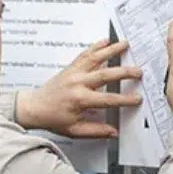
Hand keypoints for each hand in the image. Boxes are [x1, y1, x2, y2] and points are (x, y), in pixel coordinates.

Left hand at [15, 40, 141, 137]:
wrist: (33, 107)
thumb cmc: (52, 118)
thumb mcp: (74, 130)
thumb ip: (95, 131)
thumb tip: (113, 132)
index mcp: (80, 100)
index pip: (108, 99)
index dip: (124, 99)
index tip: (137, 98)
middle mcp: (78, 83)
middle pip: (105, 74)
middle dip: (124, 72)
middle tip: (138, 71)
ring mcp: (74, 73)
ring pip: (95, 58)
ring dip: (111, 50)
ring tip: (125, 44)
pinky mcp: (70, 68)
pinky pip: (84, 54)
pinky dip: (95, 46)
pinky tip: (105, 41)